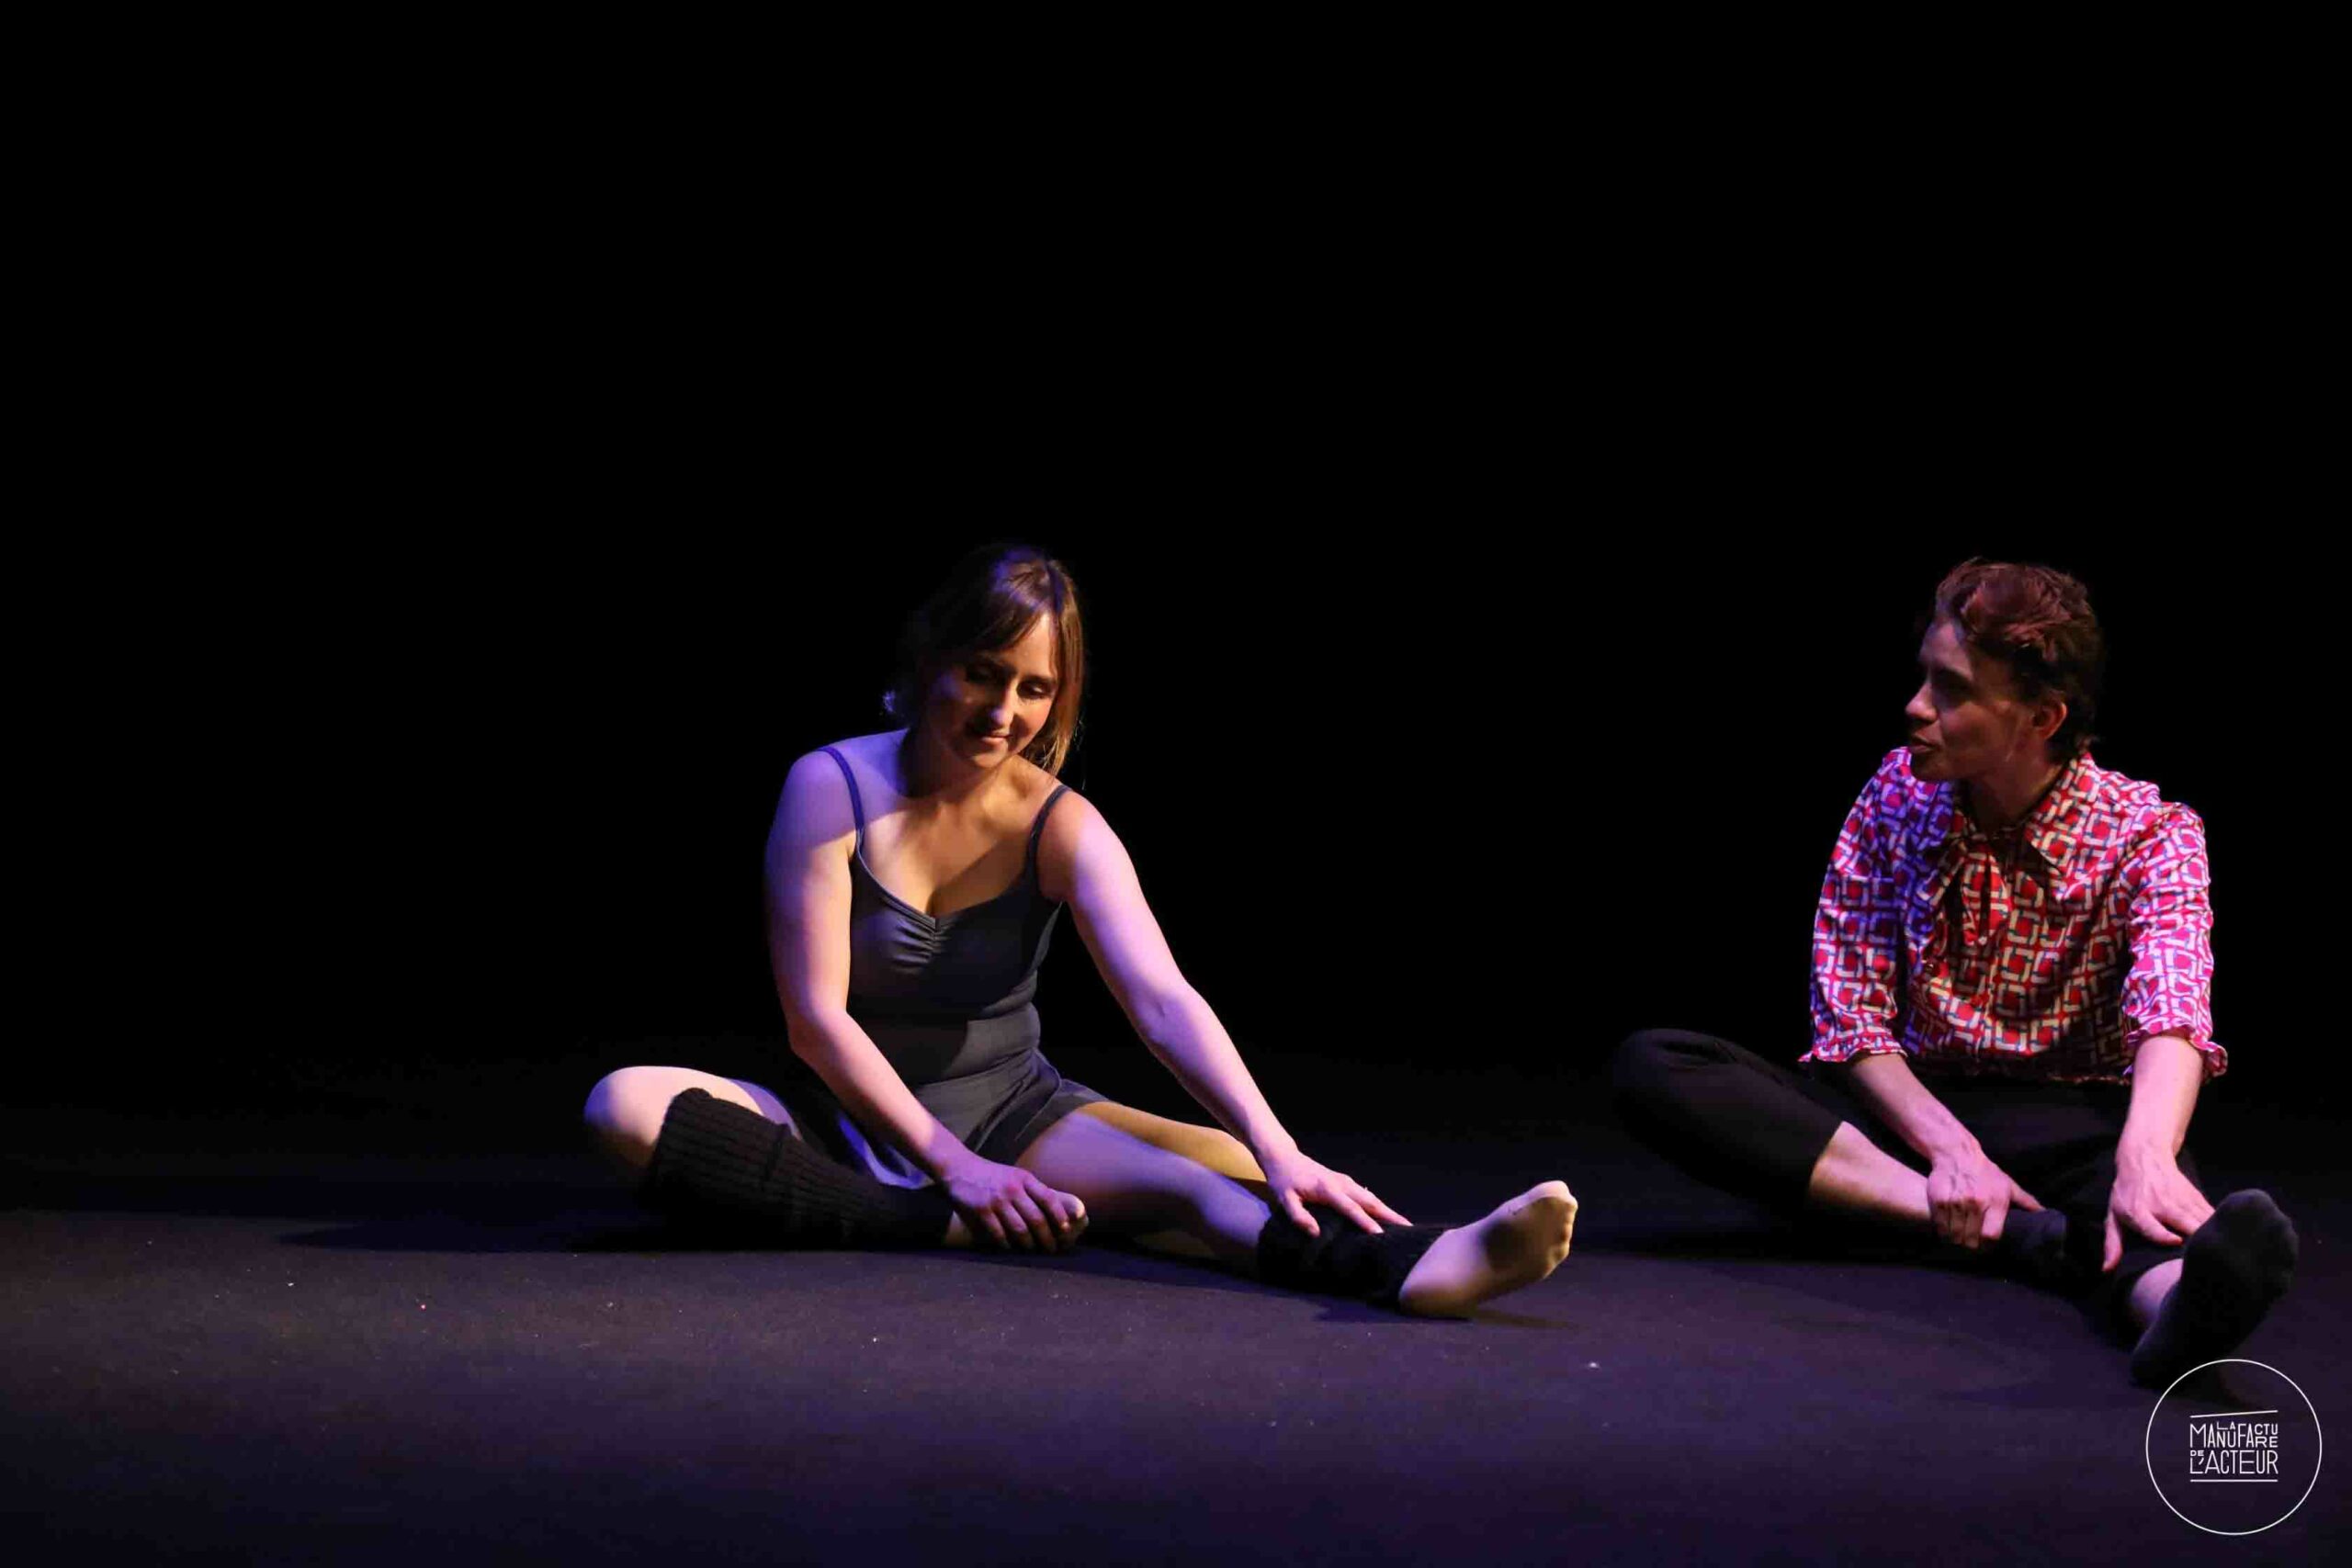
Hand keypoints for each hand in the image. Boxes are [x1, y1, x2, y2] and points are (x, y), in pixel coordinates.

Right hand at [942, 1157, 1087, 1253]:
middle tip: (1052, 1248)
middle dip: (1047, 1237)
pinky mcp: (981, 1209)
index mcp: (1024, 1179)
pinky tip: (1010, 1247)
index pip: (1049, 1198)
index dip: (1060, 1216)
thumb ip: (1030, 1190)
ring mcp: (997, 1199)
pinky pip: (999, 1233)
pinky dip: (1006, 1243)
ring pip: (1020, 1228)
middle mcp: (1013, 1188)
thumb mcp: (1014, 1175)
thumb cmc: (991, 1175)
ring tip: (1032, 1250)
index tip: (1066, 1229)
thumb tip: (1053, 1211)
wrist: (959, 1168)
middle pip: (1037, 1218)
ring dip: (1028, 1243)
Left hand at [1257, 1146, 1411, 1236]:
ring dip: (1388, 1211)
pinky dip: (1379, 1206)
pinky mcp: (1345, 1182)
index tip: (1380, 1235)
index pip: (1350, 1208)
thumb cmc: (1284, 1181)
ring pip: (1371, 1197)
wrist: (1284, 1157)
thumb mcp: (1284, 1199)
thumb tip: (1315, 1232)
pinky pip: (1366, 1195)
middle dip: (1389, 1215)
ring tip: (1404, 1226)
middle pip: (1370, 1201)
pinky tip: (1386, 1216)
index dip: (1365, 1222)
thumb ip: (1298, 1216)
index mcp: (1327, 1189)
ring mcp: (1345, 1181)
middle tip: (1408, 1230)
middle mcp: (1341, 1183)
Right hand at [1925, 1144, 2043, 1250]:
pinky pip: (1940, 1226)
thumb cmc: (1986, 1172)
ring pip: (1954, 1235)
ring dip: (1956, 1239)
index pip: (1991, 1235)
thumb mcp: (2008, 1184)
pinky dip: (1943, 1231)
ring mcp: (1956, 1202)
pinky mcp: (1939, 1200)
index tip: (1986, 1245)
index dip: (1988, 1245)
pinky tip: (1947, 1229)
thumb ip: (2025, 1201)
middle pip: (1971, 1238)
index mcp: (1995, 1202)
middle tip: (1971, 1243)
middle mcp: (1976, 1203)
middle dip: (1971, 1245)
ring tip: (1959, 1237)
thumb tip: (2044, 1214)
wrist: (1957, 1154)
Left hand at [2104, 1139, 2214, 1271]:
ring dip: (2212, 1237)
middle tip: (2202, 1261)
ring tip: (2216, 1255)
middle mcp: (2163, 1205)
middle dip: (2197, 1242)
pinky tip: (2223, 1241)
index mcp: (2139, 1211)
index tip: (2176, 1243)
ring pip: (2204, 1221)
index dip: (2164, 1236)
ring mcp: (2182, 1200)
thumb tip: (2107, 1269)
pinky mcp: (2197, 1197)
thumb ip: (2113, 1243)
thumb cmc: (2127, 1193)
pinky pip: (2212, 1216)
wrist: (2144, 1158)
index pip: (2152, 1226)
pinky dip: (2218, 1228)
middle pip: (2187, 1224)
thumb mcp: (2113, 1215)